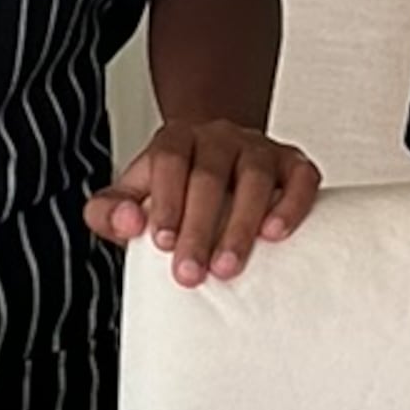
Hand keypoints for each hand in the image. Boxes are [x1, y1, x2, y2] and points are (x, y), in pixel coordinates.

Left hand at [87, 121, 320, 286]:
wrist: (220, 162)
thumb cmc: (175, 190)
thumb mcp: (133, 197)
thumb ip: (110, 211)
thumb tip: (127, 222)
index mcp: (177, 139)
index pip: (170, 161)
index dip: (166, 201)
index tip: (162, 242)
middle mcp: (219, 137)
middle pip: (209, 175)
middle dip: (199, 228)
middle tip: (191, 272)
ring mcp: (260, 148)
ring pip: (254, 177)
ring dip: (241, 224)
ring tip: (228, 266)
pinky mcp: (293, 164)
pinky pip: (299, 178)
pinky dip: (290, 205)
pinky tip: (276, 233)